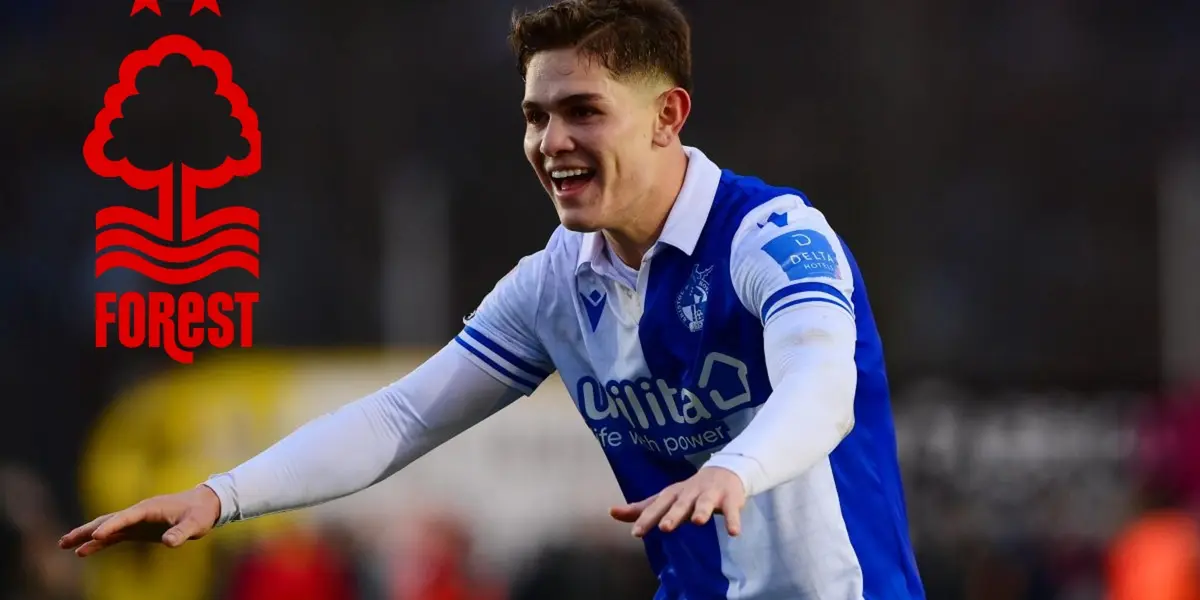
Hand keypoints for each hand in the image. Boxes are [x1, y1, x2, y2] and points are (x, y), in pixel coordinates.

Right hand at [58, 485, 220, 556]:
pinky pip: (113, 536)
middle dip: (86, 530)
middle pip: (107, 520)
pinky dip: (99, 543)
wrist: (204, 505)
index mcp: (149, 508)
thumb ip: (182, 532)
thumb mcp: (195, 524)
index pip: (126, 517)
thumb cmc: (199, 513)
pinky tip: (83, 551)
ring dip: (86, 535)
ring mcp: (135, 521)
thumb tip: (169, 542)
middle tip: (65, 540)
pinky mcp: (136, 529)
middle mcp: (137, 512)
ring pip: (105, 527)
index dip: (112, 526)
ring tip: (64, 544)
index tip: (97, 535)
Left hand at [609, 466, 745, 537]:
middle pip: (680, 504)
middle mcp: (689, 493)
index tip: (636, 532)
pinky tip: (734, 533)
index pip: (657, 505)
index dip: (647, 518)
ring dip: (701, 511)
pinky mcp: (730, 499)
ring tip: (698, 522)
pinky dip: (733, 520)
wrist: (725, 472)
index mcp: (673, 494)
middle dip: (673, 515)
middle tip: (665, 528)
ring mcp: (710, 495)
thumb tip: (611, 512)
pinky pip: (732, 510)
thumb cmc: (690, 492)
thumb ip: (642, 508)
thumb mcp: (666, 499)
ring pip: (705, 503)